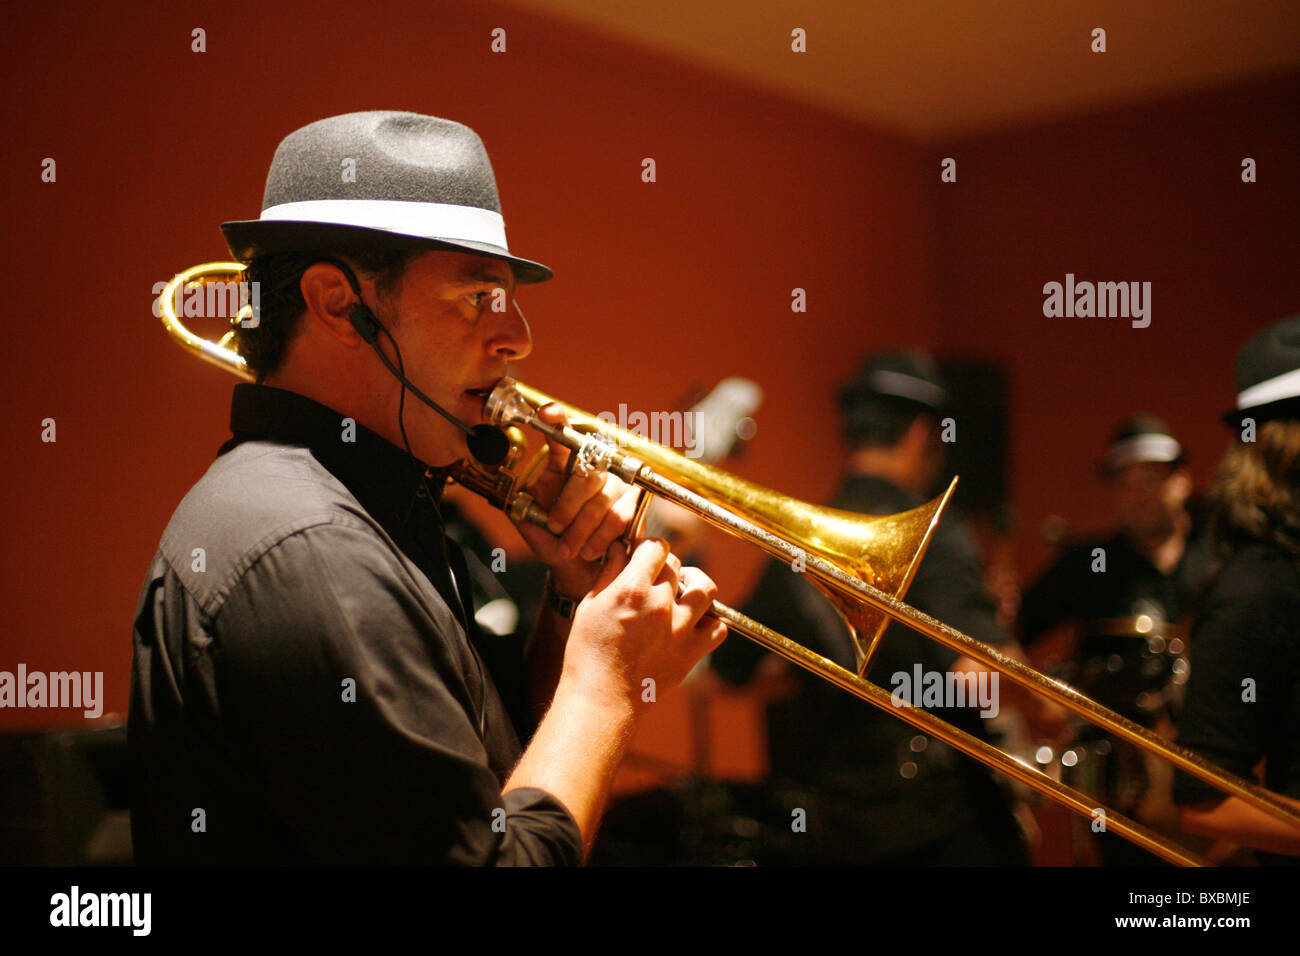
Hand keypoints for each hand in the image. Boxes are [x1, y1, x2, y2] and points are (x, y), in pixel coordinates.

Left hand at [512, 404, 639, 596]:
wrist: (581, 569)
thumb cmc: (556, 541)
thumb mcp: (532, 524)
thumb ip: (522, 510)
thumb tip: (514, 502)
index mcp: (565, 463)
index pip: (562, 435)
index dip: (557, 420)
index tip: (547, 414)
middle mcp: (595, 466)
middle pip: (586, 474)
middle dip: (568, 506)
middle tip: (555, 527)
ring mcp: (617, 483)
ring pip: (603, 500)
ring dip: (582, 529)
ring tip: (569, 548)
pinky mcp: (634, 503)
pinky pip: (619, 517)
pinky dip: (600, 538)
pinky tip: (590, 550)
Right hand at [562, 538, 727, 708]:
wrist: (602, 699)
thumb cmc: (588, 653)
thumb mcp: (590, 605)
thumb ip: (610, 573)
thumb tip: (621, 549)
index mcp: (632, 589)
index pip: (656, 548)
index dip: (650, 548)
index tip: (644, 556)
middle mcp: (660, 605)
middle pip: (677, 566)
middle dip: (665, 568)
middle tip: (655, 579)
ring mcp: (679, 630)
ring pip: (705, 589)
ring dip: (695, 586)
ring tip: (683, 593)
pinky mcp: (690, 653)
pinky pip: (717, 628)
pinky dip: (710, 621)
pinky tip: (693, 623)